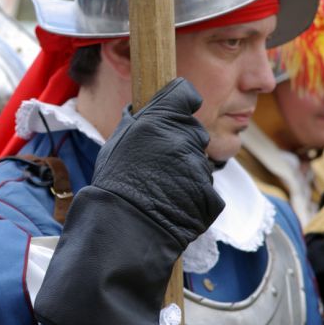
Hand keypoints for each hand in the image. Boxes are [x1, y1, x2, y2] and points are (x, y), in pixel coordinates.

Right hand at [34, 78, 224, 324]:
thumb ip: (137, 123)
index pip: (185, 94)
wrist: (123, 230)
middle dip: (182, 144)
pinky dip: (195, 199)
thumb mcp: (117, 143)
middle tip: (161, 165)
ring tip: (163, 190)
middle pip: (194, 131)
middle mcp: (182, 140)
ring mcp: (199, 169)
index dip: (182, 103)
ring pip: (200, 164)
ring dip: (188, 173)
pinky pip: (207, 191)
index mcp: (157, 121)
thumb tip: (142, 111)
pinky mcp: (210, 196)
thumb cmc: (113, 185)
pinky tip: (174, 206)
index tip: (177, 112)